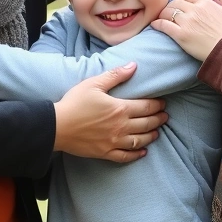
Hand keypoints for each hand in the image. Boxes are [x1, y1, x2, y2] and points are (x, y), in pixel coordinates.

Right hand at [53, 63, 168, 162]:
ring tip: (157, 132)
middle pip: (146, 124)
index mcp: (120, 108)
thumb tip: (133, 66)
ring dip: (151, 136)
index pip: (146, 107)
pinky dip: (136, 154)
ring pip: (139, 141)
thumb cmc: (74, 102)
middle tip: (165, 117)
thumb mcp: (94, 84)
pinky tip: (143, 152)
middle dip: (158, 119)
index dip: (157, 105)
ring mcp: (114, 142)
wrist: (57, 126)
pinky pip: (125, 156)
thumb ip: (115, 75)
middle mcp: (121, 127)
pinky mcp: (105, 152)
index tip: (163, 103)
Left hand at [151, 0, 221, 60]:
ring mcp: (186, 22)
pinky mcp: (180, 35)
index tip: (180, 5)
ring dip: (162, 15)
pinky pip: (163, 25)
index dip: (182, 0)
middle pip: (175, 3)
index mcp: (207, 3)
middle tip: (167, 13)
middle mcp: (194, 10)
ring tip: (160, 18)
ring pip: (167, 12)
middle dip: (170, 7)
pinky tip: (154, 25)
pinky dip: (157, 24)